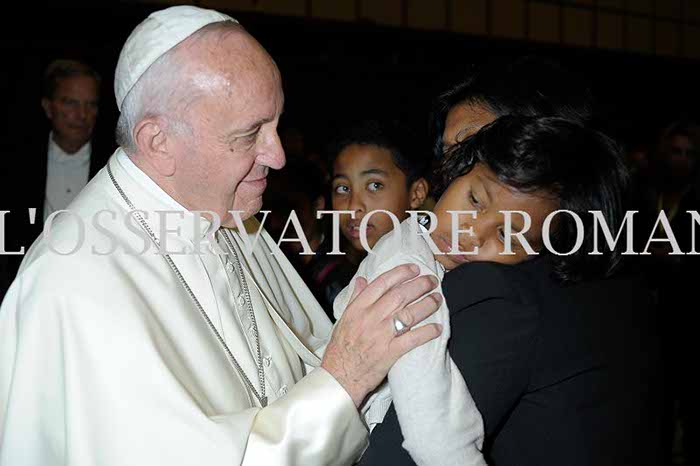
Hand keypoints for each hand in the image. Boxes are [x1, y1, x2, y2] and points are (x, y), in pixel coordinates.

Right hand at [321, 264, 441, 406]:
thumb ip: (355, 297)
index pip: (382, 283)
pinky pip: (412, 339)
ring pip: (409, 314)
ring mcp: (381, 336)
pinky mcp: (390, 353)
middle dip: (419, 285)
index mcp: (358, 308)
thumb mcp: (343, 318)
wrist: (339, 376)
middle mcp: (370, 318)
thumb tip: (362, 279)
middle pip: (400, 296)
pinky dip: (427, 332)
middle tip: (431, 281)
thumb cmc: (340, 348)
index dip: (401, 273)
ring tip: (437, 299)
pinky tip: (437, 327)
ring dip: (427, 305)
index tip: (414, 269)